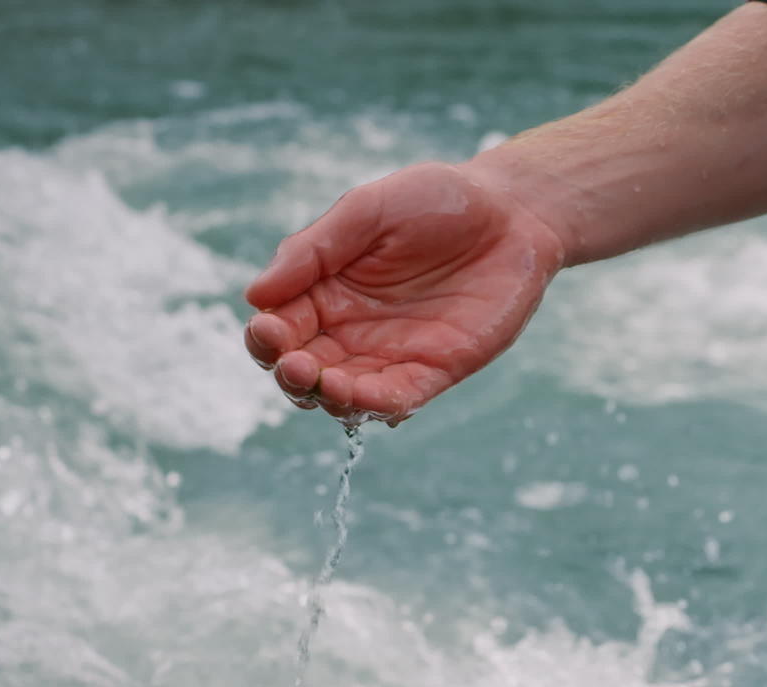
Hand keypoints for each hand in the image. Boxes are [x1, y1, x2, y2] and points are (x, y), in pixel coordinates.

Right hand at [243, 162, 566, 423]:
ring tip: (324, 383)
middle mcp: (350, 331)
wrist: (511, 212)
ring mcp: (391, 354)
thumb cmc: (434, 201)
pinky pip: (396, 400)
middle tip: (295, 363)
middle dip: (291, 374)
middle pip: (303, 370)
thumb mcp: (366, 212)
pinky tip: (360, 398)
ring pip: (344, 394)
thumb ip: (313, 251)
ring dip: (327, 397)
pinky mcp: (434, 370)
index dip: (266, 338)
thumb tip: (255, 295)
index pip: (281, 328)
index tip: (269, 328)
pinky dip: (375, 406)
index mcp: (324, 292)